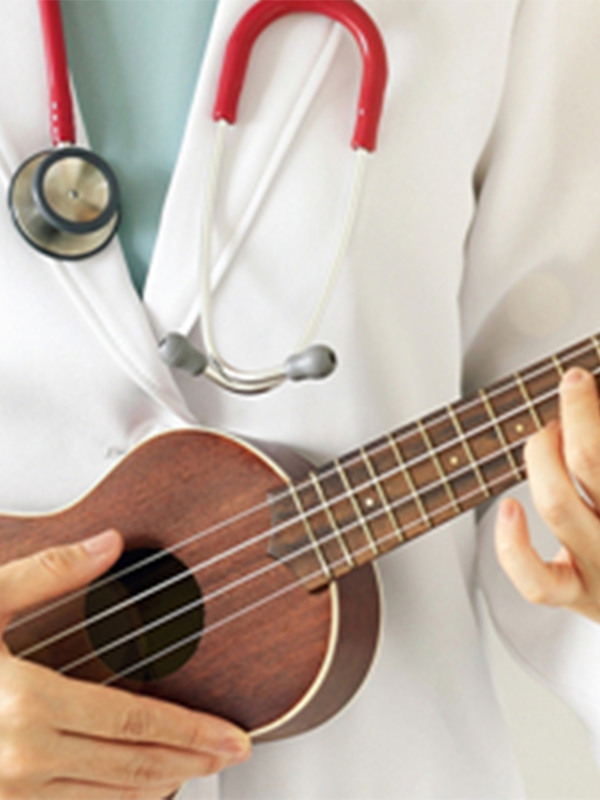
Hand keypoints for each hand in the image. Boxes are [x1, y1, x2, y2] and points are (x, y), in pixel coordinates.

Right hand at [0, 530, 249, 798]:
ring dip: (155, 784)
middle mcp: (20, 759)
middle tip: (232, 754)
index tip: (232, 734)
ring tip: (194, 770)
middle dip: (190, 759)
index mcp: (24, 705)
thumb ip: (51, 571)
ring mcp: (5, 792)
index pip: (133, 720)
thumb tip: (111, 541)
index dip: (190, 729)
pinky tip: (131, 790)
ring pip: (102, 797)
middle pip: (130, 765)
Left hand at [495, 367, 599, 623]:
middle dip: (574, 417)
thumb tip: (577, 394)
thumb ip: (592, 457)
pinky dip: (513, 544)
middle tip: (571, 391)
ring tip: (545, 435)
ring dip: (542, 456)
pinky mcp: (577, 595)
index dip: (585, 407)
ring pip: (559, 505)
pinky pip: (537, 580)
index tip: (577, 377)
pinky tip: (509, 507)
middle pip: (590, 463)